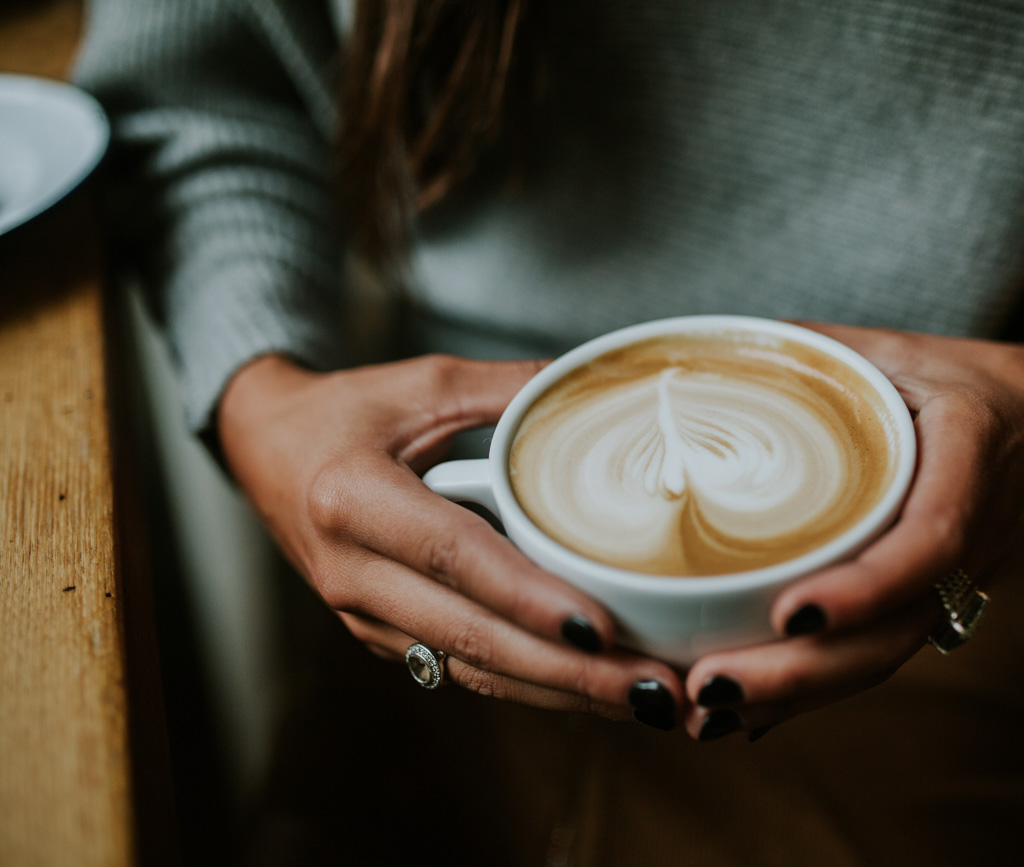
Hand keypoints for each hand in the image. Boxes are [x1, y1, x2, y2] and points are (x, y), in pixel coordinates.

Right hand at [218, 353, 684, 728]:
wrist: (267, 452)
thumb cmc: (345, 412)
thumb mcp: (421, 382)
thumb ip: (509, 387)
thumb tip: (598, 389)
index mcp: (353, 499)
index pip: (452, 557)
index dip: (527, 596)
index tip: (601, 626)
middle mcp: (352, 573)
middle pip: (470, 636)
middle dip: (568, 672)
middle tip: (655, 689)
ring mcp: (363, 615)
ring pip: (471, 668)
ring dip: (561, 692)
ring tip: (644, 701)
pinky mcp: (381, 636)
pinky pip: (462, 669)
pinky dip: (530, 684)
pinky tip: (592, 690)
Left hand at [681, 278, 1023, 740]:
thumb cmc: (984, 383)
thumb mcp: (908, 349)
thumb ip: (817, 350)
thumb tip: (710, 351)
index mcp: (973, 464)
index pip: (930, 541)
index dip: (867, 586)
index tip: (793, 612)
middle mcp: (972, 542)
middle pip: (894, 632)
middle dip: (801, 673)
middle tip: (708, 687)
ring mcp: (958, 586)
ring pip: (883, 657)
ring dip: (796, 697)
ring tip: (704, 715)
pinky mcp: (935, 605)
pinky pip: (876, 652)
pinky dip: (814, 690)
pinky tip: (745, 715)